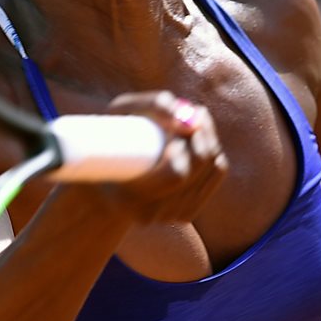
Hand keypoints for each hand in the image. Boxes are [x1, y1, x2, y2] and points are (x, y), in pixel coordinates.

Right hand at [98, 91, 228, 222]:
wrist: (103, 178)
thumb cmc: (110, 138)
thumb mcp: (120, 112)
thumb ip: (152, 105)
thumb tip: (187, 112)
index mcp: (127, 196)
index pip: (176, 173)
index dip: (183, 146)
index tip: (175, 125)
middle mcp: (150, 213)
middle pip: (196, 170)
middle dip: (200, 137)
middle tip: (193, 113)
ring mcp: (169, 216)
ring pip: (211, 170)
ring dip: (208, 138)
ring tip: (193, 120)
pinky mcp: (185, 211)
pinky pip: (216, 174)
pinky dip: (213, 151)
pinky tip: (202, 136)